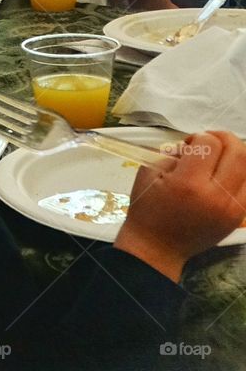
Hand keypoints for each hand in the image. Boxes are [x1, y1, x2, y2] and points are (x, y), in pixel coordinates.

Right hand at [115, 131, 245, 280]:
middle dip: (223, 138)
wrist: (158, 246)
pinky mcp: (239, 217)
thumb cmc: (147, 208)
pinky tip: (224, 177)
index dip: (199, 136)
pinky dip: (239, 175)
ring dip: (234, 156)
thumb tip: (193, 145)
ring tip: (217, 160)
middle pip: (238, 151)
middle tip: (209, 143)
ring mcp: (232, 208)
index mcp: (188, 183)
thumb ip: (172, 152)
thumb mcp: (148, 172)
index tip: (188, 144)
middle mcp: (216, 195)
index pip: (210, 143)